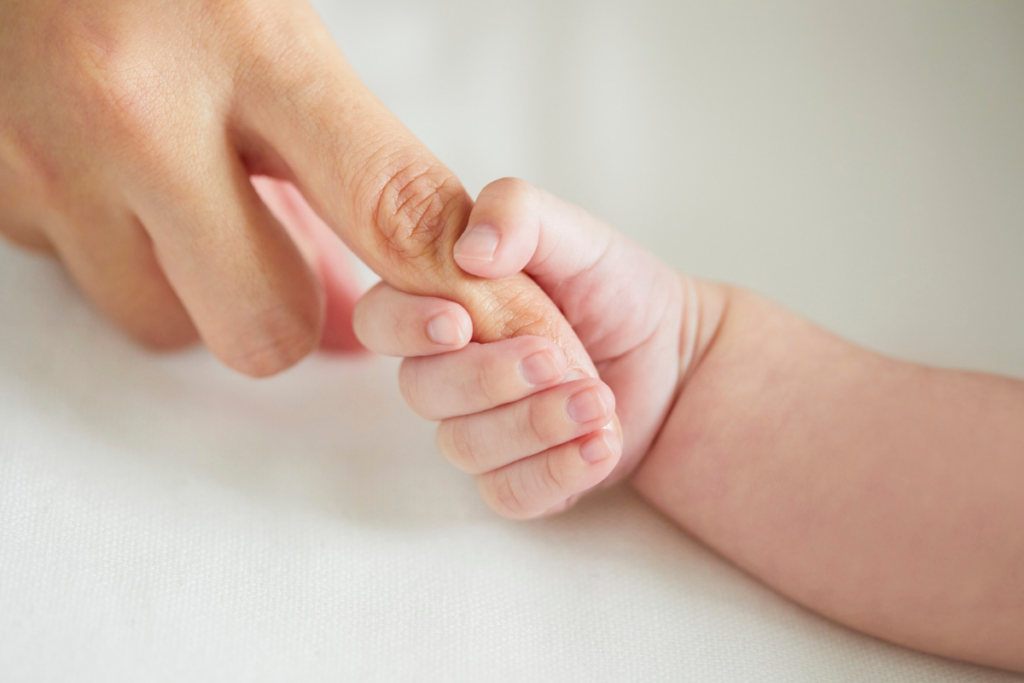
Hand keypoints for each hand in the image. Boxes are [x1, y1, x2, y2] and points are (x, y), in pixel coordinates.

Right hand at [0, 0, 590, 375]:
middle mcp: (135, 116)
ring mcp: (50, 165)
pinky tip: (126, 181)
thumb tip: (407, 270)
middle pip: (266, 327)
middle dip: (295, 314)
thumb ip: (348, 146)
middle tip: (293, 251)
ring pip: (168, 324)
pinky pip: (90, 283)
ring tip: (198, 201)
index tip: (477, 317)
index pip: (384, 204)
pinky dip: (125, 255)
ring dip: (202, 290)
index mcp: (243, 44)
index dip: (443, 282)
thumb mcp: (272, 15)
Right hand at [352, 178, 723, 516]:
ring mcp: (479, 429)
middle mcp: (447, 371)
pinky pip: (509, 493)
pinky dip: (557, 472)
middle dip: (488, 378)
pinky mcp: (516, 477)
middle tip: (555, 359)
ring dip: (534, 424)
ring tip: (599, 400)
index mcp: (443, 304)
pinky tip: (602, 442)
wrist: (673, 355)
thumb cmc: (613, 289)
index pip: (381, 319)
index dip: (406, 327)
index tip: (459, 323)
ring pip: (465, 447)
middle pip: (423, 390)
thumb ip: (519, 215)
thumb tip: (469, 248)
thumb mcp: (577, 236)